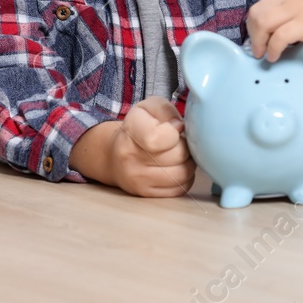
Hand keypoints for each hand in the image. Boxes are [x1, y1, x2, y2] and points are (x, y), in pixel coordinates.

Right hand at [70, 97, 195, 197]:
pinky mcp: (146, 194)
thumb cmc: (138, 128)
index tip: (174, 130)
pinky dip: (185, 178)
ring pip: (183, 174)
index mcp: (130, 131)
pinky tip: (176, 167)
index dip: (175, 133)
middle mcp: (129, 158)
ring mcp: (137, 179)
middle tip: (179, 142)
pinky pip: (180, 188)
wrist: (113, 156)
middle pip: (178, 156)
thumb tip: (180, 128)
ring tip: (179, 154)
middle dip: (186, 146)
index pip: (158, 138)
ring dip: (188, 163)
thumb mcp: (148, 108)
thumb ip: (166, 110)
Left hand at [247, 0, 302, 61]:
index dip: (257, 23)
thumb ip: (299, 8)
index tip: (260, 37)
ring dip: (258, 42)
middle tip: (258, 48)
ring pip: (261, 22)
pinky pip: (277, 37)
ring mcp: (298, 6)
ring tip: (264, 54)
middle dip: (252, 33)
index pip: (264, 3)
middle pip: (256, 12)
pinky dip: (272, 49)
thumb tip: (283, 30)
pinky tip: (275, 56)